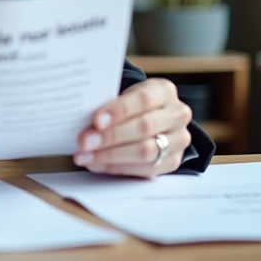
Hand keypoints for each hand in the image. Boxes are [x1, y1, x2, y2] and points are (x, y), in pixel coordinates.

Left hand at [72, 78, 192, 177]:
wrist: (155, 118)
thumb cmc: (133, 105)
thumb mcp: (126, 95)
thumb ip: (110, 105)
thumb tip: (81, 119)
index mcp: (164, 91)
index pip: (143, 99)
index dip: (119, 110)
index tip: (96, 120)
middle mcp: (177, 115)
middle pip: (143, 127)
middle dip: (110, 136)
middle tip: (84, 142)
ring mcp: (178, 140)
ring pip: (145, 151)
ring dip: (110, 156)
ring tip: (86, 157)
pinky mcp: (172, 162)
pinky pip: (145, 169)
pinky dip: (117, 168)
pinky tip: (98, 164)